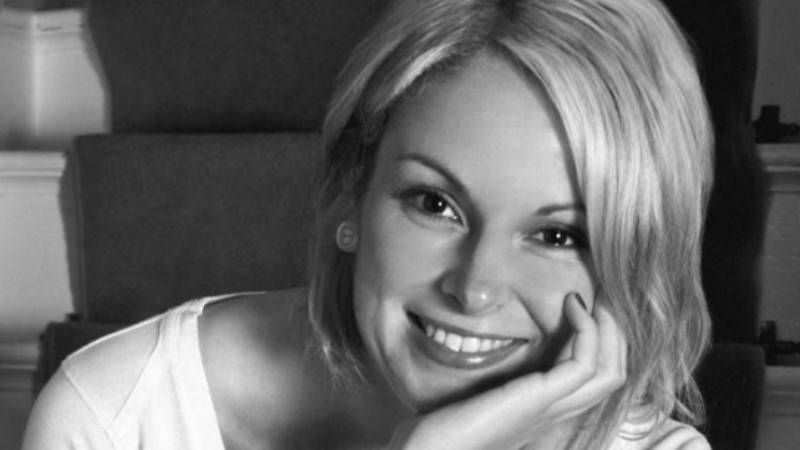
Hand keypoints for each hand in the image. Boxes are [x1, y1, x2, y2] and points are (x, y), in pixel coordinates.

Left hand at [389, 293, 626, 449]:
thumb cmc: (438, 429)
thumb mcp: (470, 395)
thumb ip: (487, 377)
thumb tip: (473, 340)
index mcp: (540, 412)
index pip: (592, 380)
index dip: (600, 340)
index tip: (584, 303)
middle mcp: (552, 414)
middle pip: (611, 374)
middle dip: (615, 330)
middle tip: (602, 293)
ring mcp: (547, 409)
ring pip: (610, 371)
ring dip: (610, 327)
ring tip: (595, 296)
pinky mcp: (536, 400)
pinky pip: (584, 364)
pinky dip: (589, 330)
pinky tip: (572, 304)